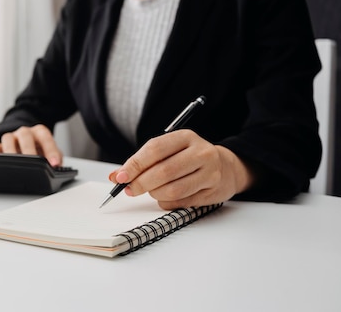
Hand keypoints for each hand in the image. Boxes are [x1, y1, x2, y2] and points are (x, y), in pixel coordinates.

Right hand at [0, 124, 62, 166]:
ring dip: (10, 152)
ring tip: (14, 165)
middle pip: (24, 135)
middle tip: (32, 164)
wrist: (28, 147)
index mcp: (39, 132)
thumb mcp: (52, 154)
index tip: (54, 164)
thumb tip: (56, 169)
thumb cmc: (41, 152)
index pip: (46, 138)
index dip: (51, 151)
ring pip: (7, 138)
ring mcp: (11, 138)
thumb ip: (56, 159)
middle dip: (29, 151)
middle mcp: (24, 132)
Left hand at [108, 129, 253, 209]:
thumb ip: (143, 161)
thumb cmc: (189, 158)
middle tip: (130, 189)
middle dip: (141, 183)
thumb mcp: (169, 150)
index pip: (155, 149)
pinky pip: (181, 203)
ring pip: (173, 190)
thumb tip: (116, 176)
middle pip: (164, 171)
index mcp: (186, 137)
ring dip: (154, 194)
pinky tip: (165, 197)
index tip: (120, 176)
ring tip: (151, 191)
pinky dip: (166, 202)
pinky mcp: (213, 192)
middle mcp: (201, 153)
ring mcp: (210, 173)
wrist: (225, 167)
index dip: (135, 164)